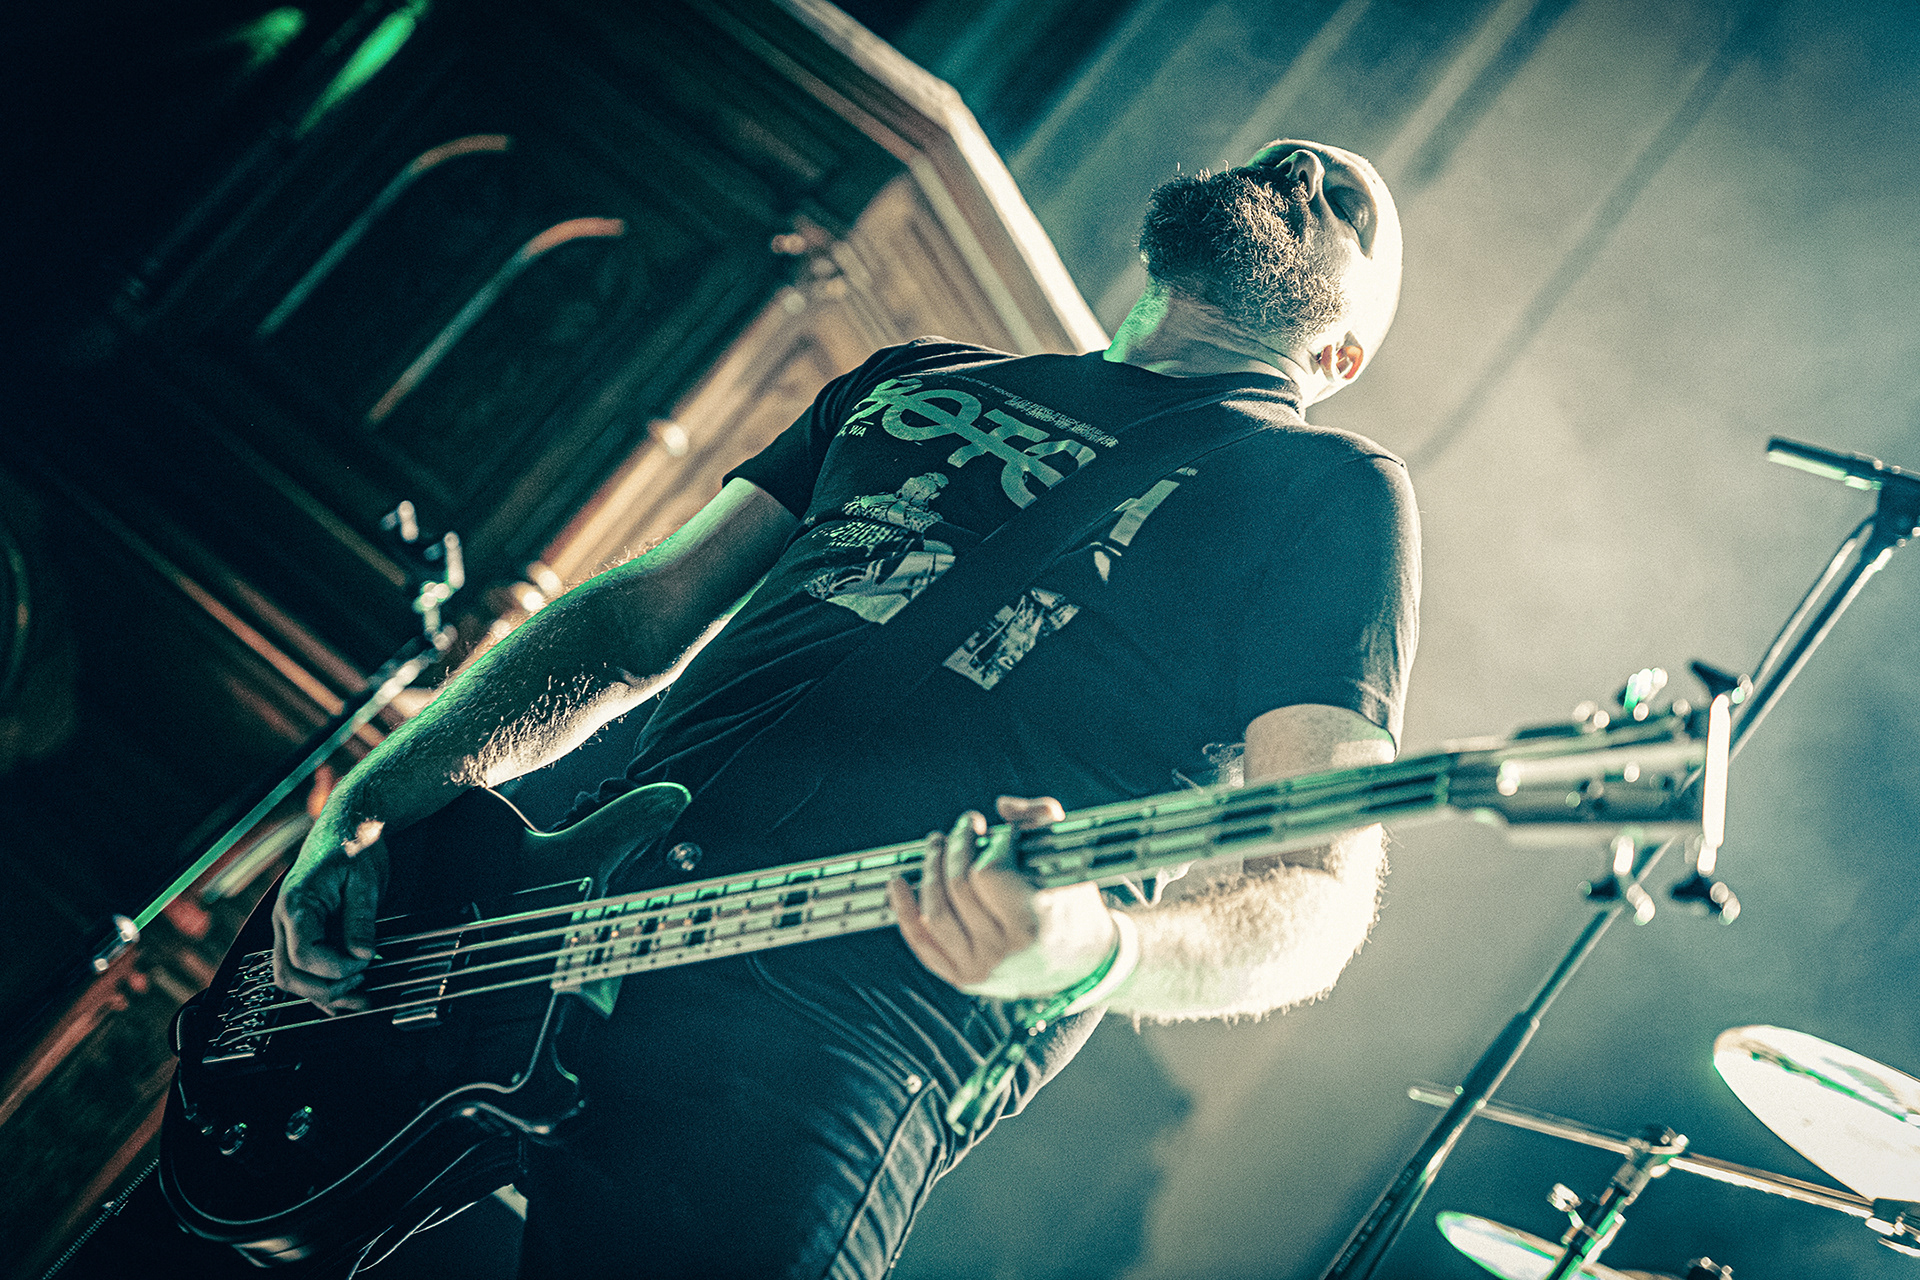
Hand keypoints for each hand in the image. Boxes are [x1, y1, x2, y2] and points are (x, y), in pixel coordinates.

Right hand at [272, 807, 389, 1011]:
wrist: (347, 824)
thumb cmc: (354, 845)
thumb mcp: (365, 880)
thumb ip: (360, 920)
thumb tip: (362, 956)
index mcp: (297, 903)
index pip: (303, 954)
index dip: (334, 969)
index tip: (365, 964)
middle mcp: (285, 919)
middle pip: (287, 973)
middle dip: (323, 989)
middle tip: (361, 986)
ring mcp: (289, 927)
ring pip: (290, 975)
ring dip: (321, 994)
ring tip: (359, 1000)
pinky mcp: (302, 932)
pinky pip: (303, 968)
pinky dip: (322, 985)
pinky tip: (347, 995)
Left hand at [888, 796, 1116, 1000]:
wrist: (1084, 964)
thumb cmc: (1076, 911)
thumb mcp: (1070, 863)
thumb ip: (1041, 822)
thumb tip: (1004, 806)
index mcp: (1032, 924)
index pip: (988, 873)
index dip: (992, 845)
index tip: (1003, 835)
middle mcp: (1002, 951)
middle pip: (957, 888)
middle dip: (956, 847)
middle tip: (964, 827)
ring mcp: (979, 968)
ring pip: (934, 913)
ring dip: (929, 871)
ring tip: (936, 846)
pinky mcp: (963, 977)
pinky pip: (922, 944)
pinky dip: (904, 912)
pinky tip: (898, 884)